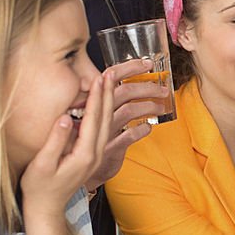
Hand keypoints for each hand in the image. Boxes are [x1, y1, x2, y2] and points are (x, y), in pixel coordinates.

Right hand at [22, 73, 112, 214]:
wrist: (47, 209)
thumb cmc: (39, 188)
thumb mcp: (42, 164)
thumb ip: (55, 141)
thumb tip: (65, 117)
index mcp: (84, 154)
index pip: (94, 119)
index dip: (98, 96)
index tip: (101, 77)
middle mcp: (94, 154)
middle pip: (106, 118)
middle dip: (108, 93)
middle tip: (111, 72)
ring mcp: (95, 156)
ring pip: (108, 124)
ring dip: (109, 102)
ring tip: (111, 84)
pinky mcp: (92, 157)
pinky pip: (104, 132)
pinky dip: (107, 115)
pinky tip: (107, 105)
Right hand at [84, 58, 169, 189]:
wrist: (71, 171)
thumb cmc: (83, 140)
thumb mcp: (89, 116)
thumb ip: (105, 100)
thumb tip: (128, 84)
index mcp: (90, 100)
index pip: (110, 77)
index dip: (129, 68)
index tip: (147, 64)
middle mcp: (96, 113)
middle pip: (124, 92)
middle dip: (146, 87)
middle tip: (163, 88)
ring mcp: (102, 131)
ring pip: (129, 111)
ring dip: (148, 106)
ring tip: (162, 106)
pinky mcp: (109, 149)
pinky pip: (130, 136)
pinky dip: (141, 130)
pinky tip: (148, 127)